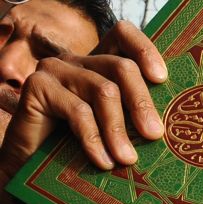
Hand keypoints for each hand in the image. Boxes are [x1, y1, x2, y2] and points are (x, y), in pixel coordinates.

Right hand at [0, 20, 166, 182]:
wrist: (31, 167)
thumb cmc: (78, 148)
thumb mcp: (112, 129)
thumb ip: (134, 119)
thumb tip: (168, 129)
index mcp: (100, 64)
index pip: (123, 36)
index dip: (144, 50)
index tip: (162, 78)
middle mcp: (78, 61)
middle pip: (121, 67)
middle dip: (142, 103)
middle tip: (155, 135)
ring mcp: (56, 70)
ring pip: (103, 91)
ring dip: (118, 130)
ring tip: (127, 159)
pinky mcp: (37, 86)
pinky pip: (78, 111)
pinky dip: (94, 139)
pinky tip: (103, 161)